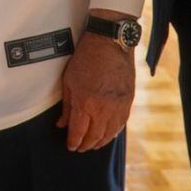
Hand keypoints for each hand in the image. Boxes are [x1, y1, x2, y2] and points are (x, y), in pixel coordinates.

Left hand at [57, 18, 135, 151]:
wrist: (110, 43)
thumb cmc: (87, 59)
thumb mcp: (69, 81)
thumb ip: (67, 106)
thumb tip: (62, 124)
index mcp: (85, 103)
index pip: (78, 133)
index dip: (73, 142)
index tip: (71, 146)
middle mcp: (103, 109)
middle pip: (94, 137)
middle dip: (85, 145)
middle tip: (80, 147)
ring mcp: (118, 106)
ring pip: (109, 134)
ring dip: (100, 142)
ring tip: (93, 145)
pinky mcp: (128, 101)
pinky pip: (121, 124)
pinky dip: (114, 133)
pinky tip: (108, 134)